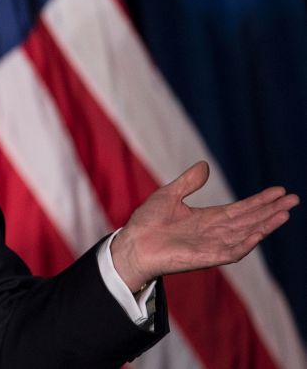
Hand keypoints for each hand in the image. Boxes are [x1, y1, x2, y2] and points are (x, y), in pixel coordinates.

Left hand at [111, 161, 297, 291]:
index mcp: (206, 218)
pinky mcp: (205, 258)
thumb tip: (205, 165)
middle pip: (249, 220)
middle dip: (271, 210)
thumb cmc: (146, 222)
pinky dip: (246, 243)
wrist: (132, 244)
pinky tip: (260, 233)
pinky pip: (231, 251)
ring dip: (265, 224)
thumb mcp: (169, 194)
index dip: (259, 201)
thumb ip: (188, 182)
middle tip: (293, 199)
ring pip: (245, 234)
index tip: (278, 191)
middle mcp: (213, 232)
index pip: (240, 209)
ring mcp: (211, 245)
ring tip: (284, 213)